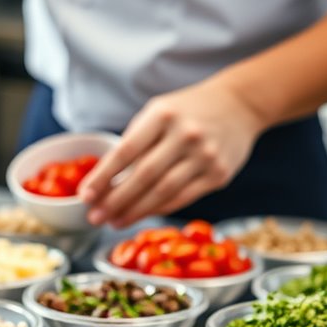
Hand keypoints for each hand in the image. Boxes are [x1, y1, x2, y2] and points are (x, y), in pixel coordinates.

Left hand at [78, 79, 265, 227]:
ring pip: (163, 192)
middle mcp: (185, 135)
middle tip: (95, 217)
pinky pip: (183, 198)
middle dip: (115, 200)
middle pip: (143, 176)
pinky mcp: (219, 175)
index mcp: (163, 115)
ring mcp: (205, 156)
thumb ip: (137, 140)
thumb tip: (106, 180)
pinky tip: (142, 215)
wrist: (240, 105)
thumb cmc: (189, 111)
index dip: (103, 176)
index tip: (86, 195)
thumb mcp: (160, 111)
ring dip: (135, 211)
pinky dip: (159, 209)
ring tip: (114, 221)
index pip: (126, 150)